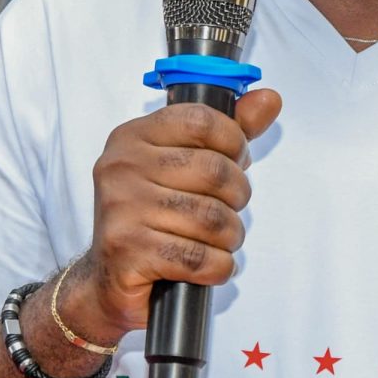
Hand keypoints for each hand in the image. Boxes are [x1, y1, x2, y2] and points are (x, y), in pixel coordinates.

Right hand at [64, 89, 283, 340]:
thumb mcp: (186, 164)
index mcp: (133, 136)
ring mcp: (121, 209)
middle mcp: (121, 167)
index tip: (236, 160)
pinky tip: (210, 265)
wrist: (107, 278)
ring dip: (230, 236)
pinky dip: (218, 267)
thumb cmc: (153, 216)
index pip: (201, 120)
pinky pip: (199, 258)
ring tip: (221, 241)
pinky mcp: (127, 252)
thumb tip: (269, 98)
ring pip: (211, 218)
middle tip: (229, 209)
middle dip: (237, 196)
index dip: (234, 142)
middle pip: (214, 171)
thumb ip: (229, 131)